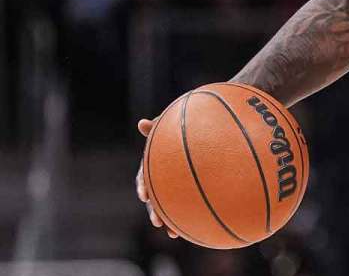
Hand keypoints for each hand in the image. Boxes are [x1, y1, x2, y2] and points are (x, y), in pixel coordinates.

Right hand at [135, 118, 176, 238]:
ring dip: (168, 221)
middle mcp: (160, 177)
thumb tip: (142, 123)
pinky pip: (181, 207)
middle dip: (154, 211)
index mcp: (153, 164)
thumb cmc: (180, 130)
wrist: (198, 137)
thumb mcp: (169, 127)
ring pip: (166, 207)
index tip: (144, 195)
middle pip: (154, 198)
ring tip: (172, 233)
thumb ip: (157, 128)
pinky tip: (188, 230)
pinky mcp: (185, 192)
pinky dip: (183, 219)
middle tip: (157, 222)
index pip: (143, 176)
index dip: (142, 186)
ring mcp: (172, 186)